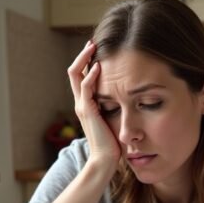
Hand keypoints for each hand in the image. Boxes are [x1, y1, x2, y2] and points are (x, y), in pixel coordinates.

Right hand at [68, 41, 120, 170]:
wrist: (106, 161)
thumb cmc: (113, 143)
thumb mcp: (115, 119)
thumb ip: (116, 107)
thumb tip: (130, 96)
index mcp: (86, 104)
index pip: (81, 77)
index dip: (86, 62)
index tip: (98, 49)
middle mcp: (81, 103)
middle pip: (73, 72)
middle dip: (82, 55)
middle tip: (92, 41)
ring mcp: (82, 106)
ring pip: (75, 75)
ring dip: (84, 58)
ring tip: (93, 46)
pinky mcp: (87, 111)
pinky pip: (85, 87)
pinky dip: (91, 75)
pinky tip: (99, 65)